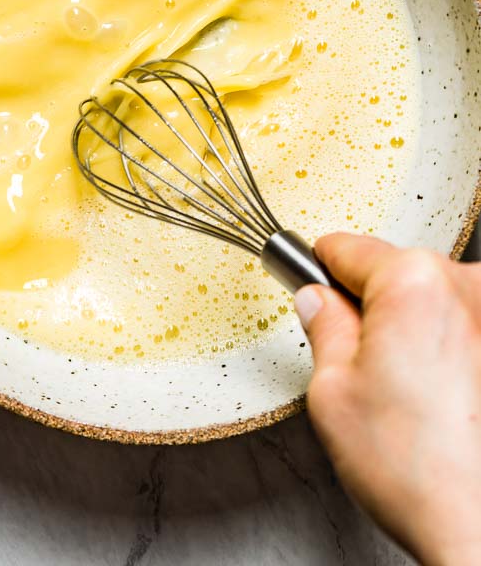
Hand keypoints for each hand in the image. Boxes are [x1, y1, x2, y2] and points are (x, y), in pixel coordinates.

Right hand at [294, 234, 480, 565]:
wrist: (479, 526)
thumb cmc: (417, 471)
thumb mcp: (332, 391)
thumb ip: (323, 326)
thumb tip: (318, 301)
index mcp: (413, 282)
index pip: (347, 247)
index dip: (318, 269)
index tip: (309, 280)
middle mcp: (466, 285)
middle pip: (395, 270)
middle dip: (371, 304)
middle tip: (358, 360)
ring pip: (432, 297)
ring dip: (413, 324)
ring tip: (407, 389)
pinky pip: (463, 323)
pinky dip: (447, 345)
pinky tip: (441, 393)